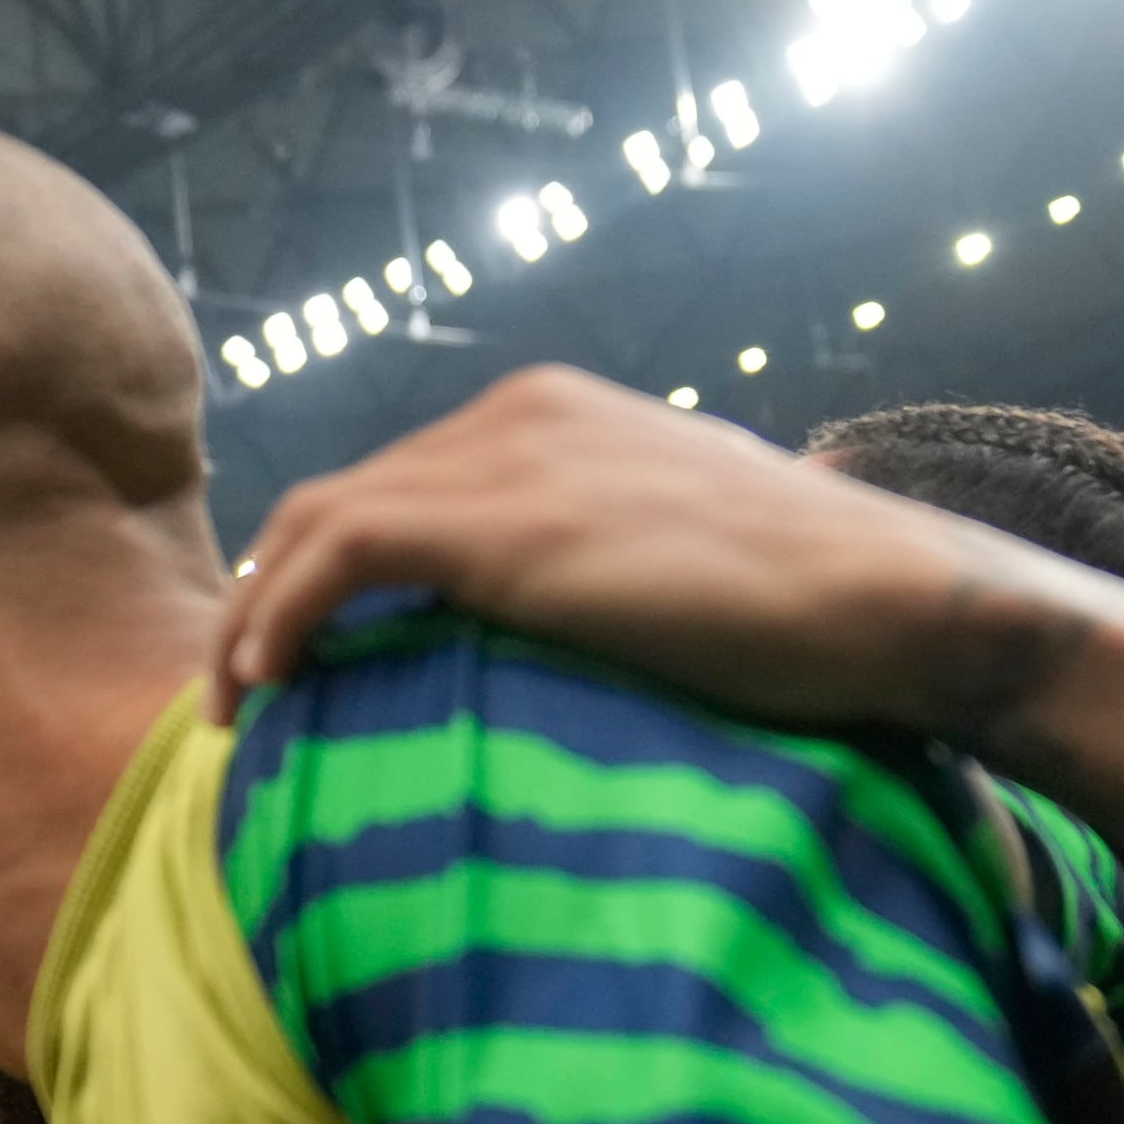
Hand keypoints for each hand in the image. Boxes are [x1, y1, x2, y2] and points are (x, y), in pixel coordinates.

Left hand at [212, 366, 1090, 731]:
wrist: (889, 601)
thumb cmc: (812, 610)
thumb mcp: (679, 560)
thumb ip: (602, 565)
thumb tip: (575, 633)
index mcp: (554, 416)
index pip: (396, 483)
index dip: (323, 571)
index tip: (296, 659)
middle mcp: (517, 414)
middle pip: (336, 497)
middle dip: (265, 592)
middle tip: (241, 692)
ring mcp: (506, 457)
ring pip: (314, 522)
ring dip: (250, 615)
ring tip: (235, 709)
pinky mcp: (499, 522)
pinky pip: (337, 555)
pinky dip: (277, 617)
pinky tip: (266, 685)